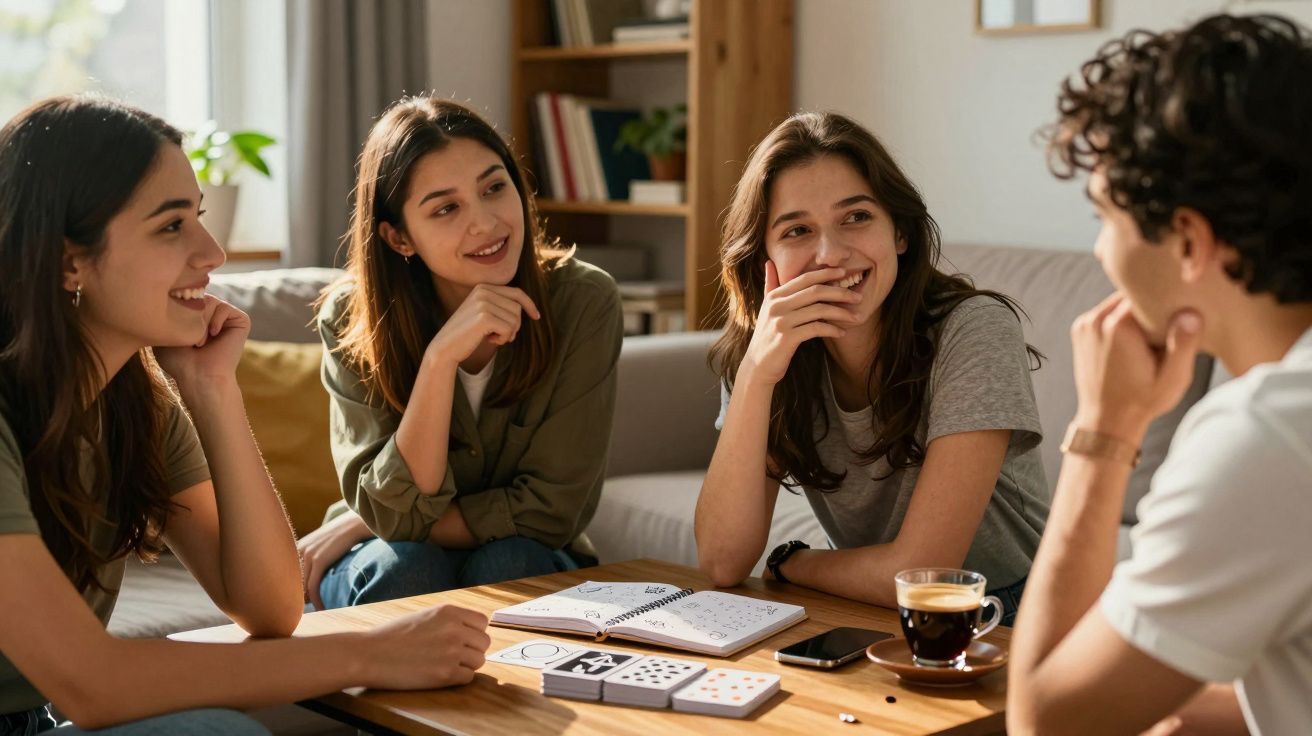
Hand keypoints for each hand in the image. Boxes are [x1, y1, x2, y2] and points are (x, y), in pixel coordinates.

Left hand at [155, 296, 249, 392]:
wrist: (198, 375)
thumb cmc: (179, 360)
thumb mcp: (165, 329)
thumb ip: (168, 309)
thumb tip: (176, 289)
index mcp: (196, 314)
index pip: (185, 294)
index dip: (178, 309)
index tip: (177, 333)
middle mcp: (212, 313)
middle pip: (197, 296)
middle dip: (190, 316)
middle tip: (190, 340)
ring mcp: (227, 316)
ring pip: (210, 301)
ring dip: (201, 321)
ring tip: (200, 341)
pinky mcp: (241, 320)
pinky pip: (224, 307)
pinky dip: (216, 321)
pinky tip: (214, 335)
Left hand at [298, 511, 373, 610]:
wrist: (355, 524)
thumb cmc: (343, 535)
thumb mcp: (322, 543)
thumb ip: (313, 555)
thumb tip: (312, 576)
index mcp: (297, 547)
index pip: (287, 575)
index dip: (291, 591)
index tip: (296, 604)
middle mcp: (298, 550)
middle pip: (291, 582)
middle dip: (295, 599)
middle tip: (301, 614)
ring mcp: (307, 555)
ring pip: (300, 587)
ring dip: (305, 603)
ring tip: (313, 615)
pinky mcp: (318, 560)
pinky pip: (312, 587)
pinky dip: (316, 600)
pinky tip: (322, 608)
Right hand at [364, 603, 491, 689]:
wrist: (370, 654)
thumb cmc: (393, 636)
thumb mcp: (426, 616)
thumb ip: (450, 620)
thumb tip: (473, 630)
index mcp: (449, 611)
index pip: (483, 622)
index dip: (475, 633)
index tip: (464, 640)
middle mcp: (455, 629)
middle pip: (484, 643)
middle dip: (472, 650)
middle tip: (454, 656)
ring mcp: (452, 652)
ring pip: (479, 661)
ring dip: (466, 665)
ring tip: (446, 665)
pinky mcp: (446, 674)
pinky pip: (468, 677)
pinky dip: (458, 678)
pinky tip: (440, 674)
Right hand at [428, 285, 539, 366]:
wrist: (445, 348)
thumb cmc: (467, 334)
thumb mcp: (483, 314)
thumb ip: (499, 306)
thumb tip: (526, 308)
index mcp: (483, 287)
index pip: (516, 293)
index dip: (529, 304)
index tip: (536, 316)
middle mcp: (483, 291)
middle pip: (517, 308)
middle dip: (514, 325)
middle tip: (499, 335)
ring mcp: (483, 303)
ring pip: (515, 319)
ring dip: (508, 333)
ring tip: (492, 337)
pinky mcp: (485, 317)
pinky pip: (509, 329)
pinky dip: (503, 339)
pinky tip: (489, 340)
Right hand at [738, 262, 859, 385]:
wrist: (757, 366)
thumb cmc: (767, 337)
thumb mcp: (766, 308)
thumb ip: (769, 285)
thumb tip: (769, 262)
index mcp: (774, 296)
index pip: (804, 279)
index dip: (825, 274)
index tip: (844, 272)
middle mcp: (776, 306)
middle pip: (815, 292)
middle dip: (839, 292)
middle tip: (857, 297)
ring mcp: (781, 322)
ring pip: (819, 310)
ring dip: (841, 313)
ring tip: (855, 317)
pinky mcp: (787, 338)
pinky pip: (816, 328)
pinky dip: (832, 329)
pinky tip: (842, 332)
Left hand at [1070, 293, 1202, 442]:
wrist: (1106, 421)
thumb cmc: (1142, 402)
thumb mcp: (1173, 379)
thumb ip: (1184, 344)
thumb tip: (1190, 313)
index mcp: (1118, 325)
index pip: (1148, 293)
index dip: (1165, 302)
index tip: (1177, 315)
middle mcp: (1096, 320)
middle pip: (1131, 295)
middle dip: (1149, 307)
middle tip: (1166, 328)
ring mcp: (1084, 324)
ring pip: (1118, 303)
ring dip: (1134, 314)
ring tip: (1150, 337)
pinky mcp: (1080, 330)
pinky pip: (1105, 314)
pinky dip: (1119, 322)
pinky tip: (1133, 341)